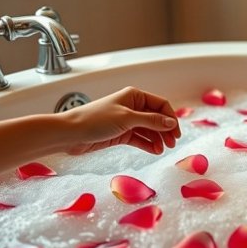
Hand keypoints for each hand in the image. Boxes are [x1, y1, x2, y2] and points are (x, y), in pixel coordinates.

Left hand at [62, 86, 180, 154]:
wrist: (71, 134)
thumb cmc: (95, 120)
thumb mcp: (127, 119)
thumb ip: (151, 121)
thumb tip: (172, 123)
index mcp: (134, 96)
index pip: (161, 105)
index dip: (170, 118)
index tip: (176, 133)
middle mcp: (132, 107)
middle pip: (157, 118)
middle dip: (165, 130)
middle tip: (172, 144)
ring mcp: (127, 121)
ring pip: (149, 130)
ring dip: (158, 139)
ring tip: (162, 149)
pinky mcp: (122, 134)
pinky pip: (140, 138)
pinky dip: (148, 144)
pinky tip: (154, 151)